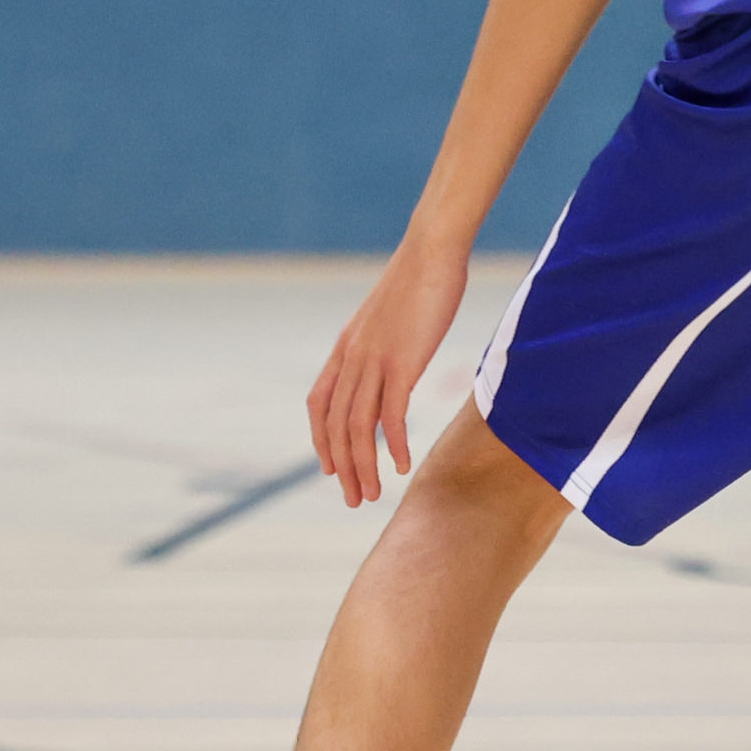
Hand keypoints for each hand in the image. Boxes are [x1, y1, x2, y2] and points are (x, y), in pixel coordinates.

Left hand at [309, 238, 468, 504]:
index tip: (331, 470)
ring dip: (363, 466)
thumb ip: (380, 344)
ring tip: (373, 493)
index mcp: (344, 348)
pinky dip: (393, 444)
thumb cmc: (417, 280)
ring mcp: (374, 360)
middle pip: (336, 425)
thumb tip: (389, 364)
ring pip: (358, 427)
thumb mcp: (387, 318)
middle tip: (355, 499)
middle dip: (342, 467)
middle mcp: (351, 358)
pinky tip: (403, 465)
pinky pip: (391, 415)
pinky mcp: (402, 362)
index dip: (321, 441)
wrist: (431, 251)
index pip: (319, 405)